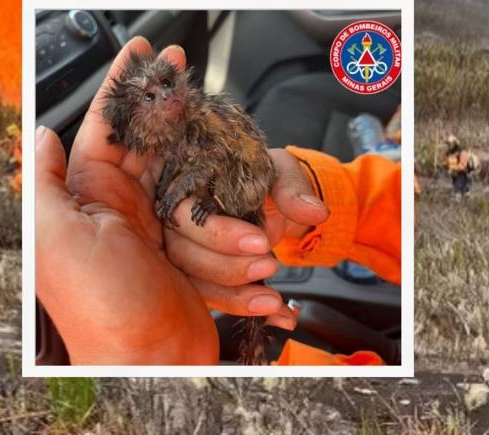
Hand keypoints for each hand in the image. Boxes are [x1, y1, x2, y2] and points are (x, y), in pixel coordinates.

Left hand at [35, 37, 217, 364]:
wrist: (145, 365)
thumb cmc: (96, 307)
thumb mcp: (52, 239)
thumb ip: (43, 182)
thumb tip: (40, 132)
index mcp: (87, 196)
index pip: (105, 124)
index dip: (124, 86)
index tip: (143, 49)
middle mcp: (119, 208)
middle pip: (151, 140)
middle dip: (170, 106)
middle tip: (187, 74)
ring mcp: (155, 230)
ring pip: (190, 178)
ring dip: (212, 181)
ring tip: (226, 194)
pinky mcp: (186, 256)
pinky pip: (213, 222)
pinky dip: (231, 218)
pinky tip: (239, 205)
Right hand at [162, 148, 328, 328]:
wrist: (265, 199)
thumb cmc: (260, 180)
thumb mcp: (278, 171)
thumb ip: (291, 188)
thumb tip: (315, 212)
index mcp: (184, 190)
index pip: (184, 216)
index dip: (218, 235)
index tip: (261, 243)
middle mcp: (174, 224)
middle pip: (182, 255)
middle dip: (226, 269)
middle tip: (270, 266)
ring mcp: (185, 253)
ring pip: (193, 284)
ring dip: (234, 297)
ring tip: (273, 302)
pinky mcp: (200, 278)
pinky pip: (215, 299)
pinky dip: (249, 310)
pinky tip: (279, 317)